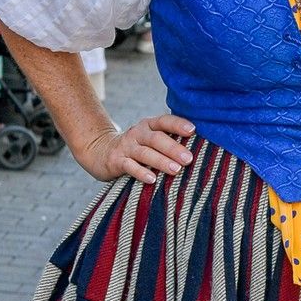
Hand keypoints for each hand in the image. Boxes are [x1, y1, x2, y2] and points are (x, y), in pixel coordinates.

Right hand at [79, 113, 195, 185]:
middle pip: (156, 138)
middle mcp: (137, 133)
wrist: (100, 151)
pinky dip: (141, 172)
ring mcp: (126, 147)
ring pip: (145, 153)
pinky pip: (129, 166)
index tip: (192, 131)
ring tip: (176, 170)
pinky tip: (152, 179)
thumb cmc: (136, 148)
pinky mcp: (116, 161)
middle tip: (189, 159)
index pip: (164, 121)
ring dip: (161, 161)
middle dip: (173, 148)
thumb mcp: (150, 139)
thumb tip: (200, 151)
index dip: (177, 124)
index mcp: (148, 126)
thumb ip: (168, 140)